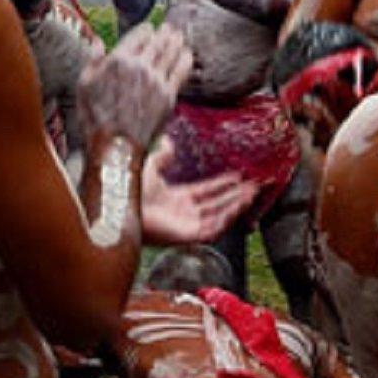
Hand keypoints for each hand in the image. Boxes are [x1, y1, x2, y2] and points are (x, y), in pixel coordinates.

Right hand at [80, 25, 191, 147]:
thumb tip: (98, 42)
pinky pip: (182, 71)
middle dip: (165, 33)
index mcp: (118, 60)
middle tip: (170, 29)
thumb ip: (92, 60)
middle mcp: (140, 67)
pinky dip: (185, 59)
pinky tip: (187, 55)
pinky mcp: (169, 96)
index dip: (147, 29)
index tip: (150, 29)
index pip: (139, 35)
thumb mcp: (83, 85)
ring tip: (179, 37)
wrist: (115, 147)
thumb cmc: (95, 119)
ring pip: (172, 53)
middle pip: (159, 42)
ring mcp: (156, 81)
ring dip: (177, 42)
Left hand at [140, 141, 259, 244]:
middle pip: (217, 204)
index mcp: (175, 199)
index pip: (206, 192)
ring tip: (252, 193)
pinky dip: (227, 218)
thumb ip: (162, 156)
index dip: (222, 184)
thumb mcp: (150, 166)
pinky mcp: (187, 236)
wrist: (122, 202)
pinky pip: (214, 229)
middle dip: (236, 195)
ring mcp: (186, 225)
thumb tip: (168, 141)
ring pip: (219, 216)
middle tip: (254, 185)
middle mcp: (183, 213)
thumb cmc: (130, 189)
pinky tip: (238, 205)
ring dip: (236, 205)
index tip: (238, 175)